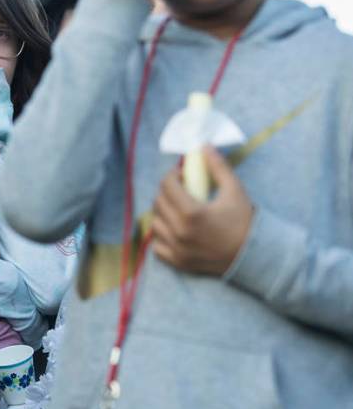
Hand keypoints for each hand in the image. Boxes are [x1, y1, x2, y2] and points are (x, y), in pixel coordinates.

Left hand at [151, 146, 253, 275]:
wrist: (253, 255)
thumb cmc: (244, 221)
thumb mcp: (235, 190)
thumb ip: (218, 167)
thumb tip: (203, 146)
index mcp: (192, 213)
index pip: (167, 186)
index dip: (171, 176)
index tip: (180, 175)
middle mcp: (179, 232)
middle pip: (158, 203)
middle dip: (166, 191)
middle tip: (179, 189)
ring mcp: (177, 249)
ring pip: (155, 224)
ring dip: (162, 213)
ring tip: (176, 209)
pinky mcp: (178, 262)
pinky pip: (157, 247)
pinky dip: (161, 236)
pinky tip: (173, 230)